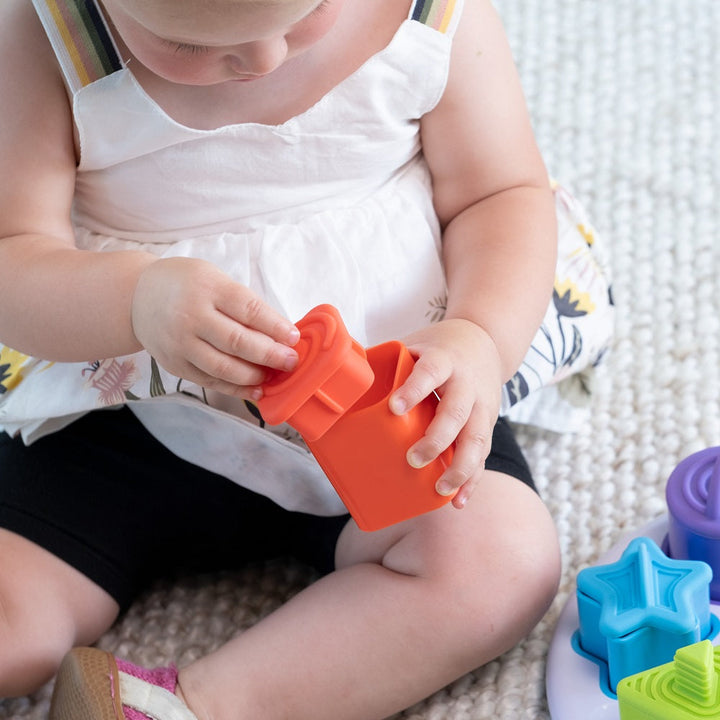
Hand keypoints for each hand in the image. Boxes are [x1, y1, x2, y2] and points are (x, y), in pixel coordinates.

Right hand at [131, 257, 298, 397]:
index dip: (275, 326)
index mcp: (207, 289)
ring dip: (254, 375)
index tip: (293, 337)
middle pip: (238, 341)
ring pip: (223, 367)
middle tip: (290, 361)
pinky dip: (236, 388)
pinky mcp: (175, 364)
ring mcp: (181, 343)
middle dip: (270, 355)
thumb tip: (280, 333)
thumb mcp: (215, 279)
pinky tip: (255, 389)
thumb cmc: (187, 285)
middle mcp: (191, 316)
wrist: (138, 296)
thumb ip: (243, 304)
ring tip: (273, 375)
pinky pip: (210, 381)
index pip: (248, 310)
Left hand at [389, 319, 502, 508]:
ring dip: (459, 467)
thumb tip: (336, 381)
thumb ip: (383, 362)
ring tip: (440, 488)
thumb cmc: (438, 348)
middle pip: (456, 412)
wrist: (484, 341)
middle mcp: (465, 384)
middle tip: (413, 459)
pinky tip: (457, 500)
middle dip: (437, 439)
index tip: (394, 408)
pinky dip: (472, 479)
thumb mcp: (414, 345)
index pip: (430, 373)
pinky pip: (482, 454)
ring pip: (475, 438)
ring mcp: (480, 406)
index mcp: (443, 360)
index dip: (414, 390)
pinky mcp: (487, 424)